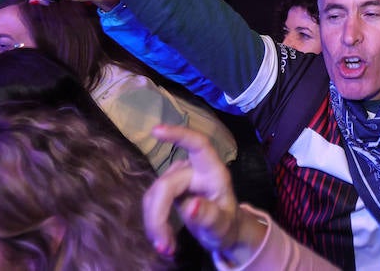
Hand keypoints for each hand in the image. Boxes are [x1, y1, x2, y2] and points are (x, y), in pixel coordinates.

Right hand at [142, 124, 252, 258]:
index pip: (198, 145)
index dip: (179, 135)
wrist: (222, 229)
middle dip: (159, 216)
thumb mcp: (223, 226)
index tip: (156, 131)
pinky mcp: (168, 188)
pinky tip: (163, 240)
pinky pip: (153, 203)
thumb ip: (210, 216)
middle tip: (164, 247)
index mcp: (213, 172)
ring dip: (155, 223)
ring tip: (166, 248)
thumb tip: (191, 206)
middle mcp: (194, 170)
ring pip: (155, 195)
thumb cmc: (226, 223)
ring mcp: (179, 177)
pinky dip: (154, 223)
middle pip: (166, 185)